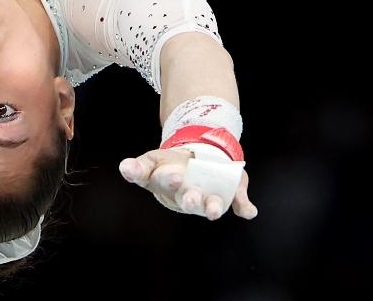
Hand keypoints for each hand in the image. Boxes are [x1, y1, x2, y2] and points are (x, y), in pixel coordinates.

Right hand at [119, 147, 256, 219]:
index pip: (161, 182)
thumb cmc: (170, 165)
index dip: (168, 180)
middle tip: (190, 195)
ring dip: (212, 207)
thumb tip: (124, 167)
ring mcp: (208, 197)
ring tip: (214, 210)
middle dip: (189, 198)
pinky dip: (245, 208)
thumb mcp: (153, 160)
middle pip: (186, 199)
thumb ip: (139, 167)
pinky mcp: (229, 196)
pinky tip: (249, 212)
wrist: (195, 160)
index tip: (174, 176)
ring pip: (209, 205)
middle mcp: (186, 195)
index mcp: (165, 183)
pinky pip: (238, 205)